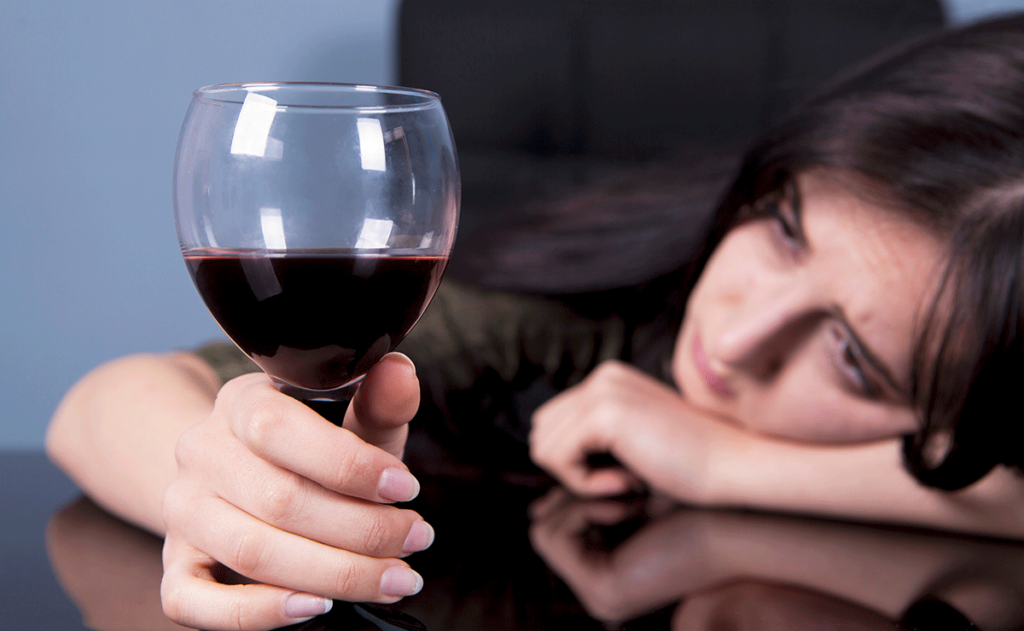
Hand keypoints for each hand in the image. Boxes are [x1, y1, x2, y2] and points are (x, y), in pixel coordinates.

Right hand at [160, 353, 432, 630]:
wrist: (239, 474)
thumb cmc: (310, 448)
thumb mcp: (349, 420)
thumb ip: (377, 403)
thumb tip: (400, 371)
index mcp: (240, 403)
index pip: (278, 427)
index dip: (348, 464)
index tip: (406, 488)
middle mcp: (200, 453)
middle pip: (278, 500)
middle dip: (363, 529)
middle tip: (416, 541)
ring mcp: (182, 511)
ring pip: (250, 551)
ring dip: (334, 573)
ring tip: (393, 578)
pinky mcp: (176, 565)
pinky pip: (195, 602)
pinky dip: (260, 612)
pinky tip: (318, 606)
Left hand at [530, 360, 719, 500]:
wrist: (732, 466)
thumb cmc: (690, 463)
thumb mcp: (632, 439)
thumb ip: (594, 435)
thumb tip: (544, 448)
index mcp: (608, 378)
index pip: (552, 422)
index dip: (575, 459)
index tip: (618, 472)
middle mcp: (602, 377)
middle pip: (542, 432)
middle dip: (572, 467)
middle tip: (618, 479)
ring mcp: (602, 391)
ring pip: (544, 446)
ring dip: (579, 477)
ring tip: (623, 480)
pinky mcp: (604, 414)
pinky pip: (557, 459)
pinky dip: (584, 483)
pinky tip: (624, 482)